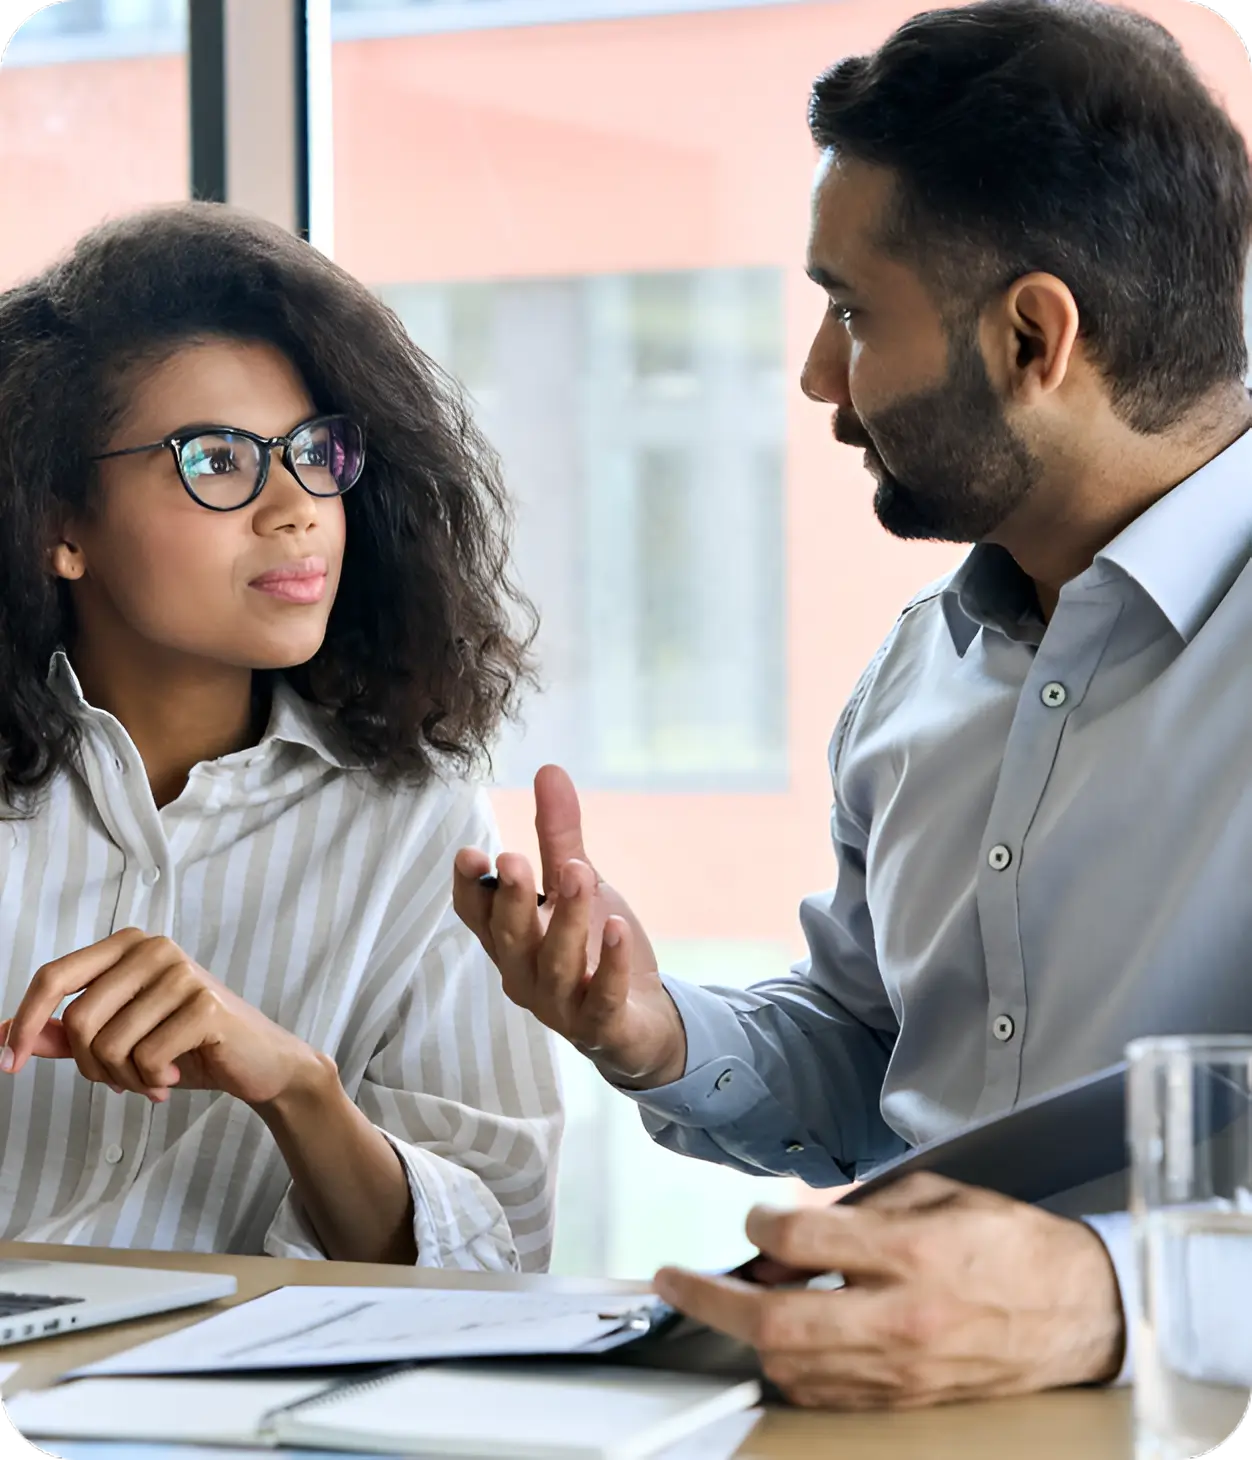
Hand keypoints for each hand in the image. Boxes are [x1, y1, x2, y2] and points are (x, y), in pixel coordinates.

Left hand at [0, 927, 319, 1107]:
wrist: (258, 1063)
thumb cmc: (189, 1047)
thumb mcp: (121, 1039)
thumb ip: (67, 1032)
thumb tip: (5, 1034)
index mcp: (129, 947)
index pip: (54, 976)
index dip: (24, 1021)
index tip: (8, 1062)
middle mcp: (154, 949)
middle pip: (79, 1019)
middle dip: (91, 1066)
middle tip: (121, 1079)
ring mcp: (181, 973)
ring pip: (110, 1044)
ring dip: (126, 1078)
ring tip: (153, 1078)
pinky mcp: (205, 1005)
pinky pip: (147, 1058)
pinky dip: (154, 1081)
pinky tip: (175, 1076)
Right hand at [453, 764, 686, 1088]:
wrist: (642, 1019)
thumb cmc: (594, 948)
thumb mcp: (577, 883)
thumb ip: (559, 835)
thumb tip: (549, 768)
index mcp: (511, 939)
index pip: (477, 915)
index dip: (470, 888)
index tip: (472, 853)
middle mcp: (525, 974)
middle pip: (509, 938)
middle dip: (511, 899)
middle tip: (514, 859)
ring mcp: (560, 1005)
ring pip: (555, 964)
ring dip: (566, 919)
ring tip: (579, 874)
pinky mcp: (601, 1026)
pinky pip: (601, 998)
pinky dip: (610, 965)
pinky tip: (619, 929)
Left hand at [652, 1173, 1124, 1409]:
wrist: (1078, 1311)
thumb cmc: (1007, 1240)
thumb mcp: (934, 1194)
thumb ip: (856, 1213)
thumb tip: (786, 1237)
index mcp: (911, 1252)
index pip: (801, 1241)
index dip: (759, 1225)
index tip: (754, 1219)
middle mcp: (901, 1317)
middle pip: (777, 1321)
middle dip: (710, 1300)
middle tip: (673, 1280)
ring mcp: (901, 1369)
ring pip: (791, 1366)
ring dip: (744, 1335)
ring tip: (725, 1304)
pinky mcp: (906, 1399)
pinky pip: (825, 1393)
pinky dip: (787, 1366)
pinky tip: (776, 1338)